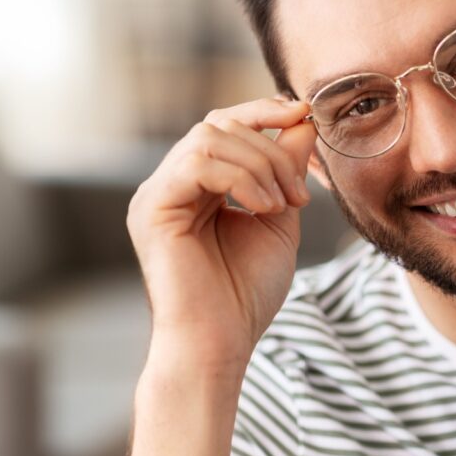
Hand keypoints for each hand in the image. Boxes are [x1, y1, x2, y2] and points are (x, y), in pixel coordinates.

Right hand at [127, 97, 314, 370]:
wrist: (221, 343)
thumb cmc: (246, 293)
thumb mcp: (279, 217)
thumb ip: (286, 169)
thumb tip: (302, 121)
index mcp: (197, 186)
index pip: (225, 125)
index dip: (264, 112)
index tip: (304, 114)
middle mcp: (171, 185)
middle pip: (220, 125)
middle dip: (271, 149)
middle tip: (298, 193)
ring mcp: (156, 195)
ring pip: (209, 138)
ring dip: (260, 165)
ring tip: (280, 205)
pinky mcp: (151, 209)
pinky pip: (197, 163)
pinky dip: (240, 178)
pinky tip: (262, 208)